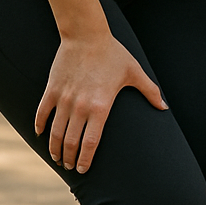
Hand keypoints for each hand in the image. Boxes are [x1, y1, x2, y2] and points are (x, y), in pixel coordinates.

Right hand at [36, 31, 166, 171]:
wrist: (87, 34)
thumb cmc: (113, 53)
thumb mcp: (134, 72)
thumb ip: (150, 91)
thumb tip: (165, 107)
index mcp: (101, 107)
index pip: (90, 143)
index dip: (85, 160)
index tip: (84, 170)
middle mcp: (80, 106)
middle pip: (70, 142)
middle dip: (69, 159)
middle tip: (70, 167)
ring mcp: (64, 98)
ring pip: (55, 132)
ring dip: (54, 149)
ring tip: (57, 158)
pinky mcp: (52, 89)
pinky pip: (42, 113)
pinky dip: (40, 127)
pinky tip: (41, 135)